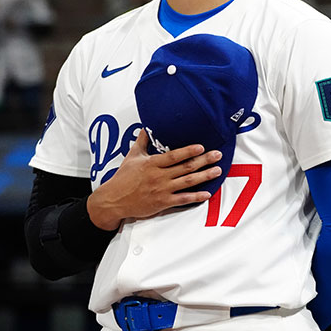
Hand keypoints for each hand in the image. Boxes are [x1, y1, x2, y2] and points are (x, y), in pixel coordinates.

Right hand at [86, 129, 222, 230]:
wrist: (113, 201)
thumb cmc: (123, 178)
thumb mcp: (132, 157)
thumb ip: (142, 142)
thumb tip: (146, 127)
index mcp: (151, 164)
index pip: (173, 156)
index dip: (188, 151)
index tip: (201, 147)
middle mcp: (158, 176)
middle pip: (185, 167)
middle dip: (204, 161)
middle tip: (218, 155)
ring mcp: (162, 190)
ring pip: (187, 182)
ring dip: (204, 176)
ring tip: (217, 170)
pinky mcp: (163, 203)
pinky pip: (183, 199)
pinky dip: (196, 197)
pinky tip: (207, 193)